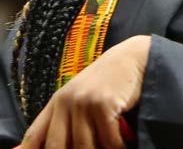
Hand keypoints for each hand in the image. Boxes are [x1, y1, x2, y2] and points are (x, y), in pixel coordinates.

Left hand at [20, 35, 150, 148]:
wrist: (134, 58)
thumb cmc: (110, 81)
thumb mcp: (82, 97)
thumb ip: (68, 121)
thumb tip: (61, 146)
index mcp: (57, 102)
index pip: (33, 138)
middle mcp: (66, 102)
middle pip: (57, 148)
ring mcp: (84, 102)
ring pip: (84, 148)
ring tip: (110, 145)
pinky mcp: (104, 104)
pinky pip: (108, 141)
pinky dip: (117, 147)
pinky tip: (124, 143)